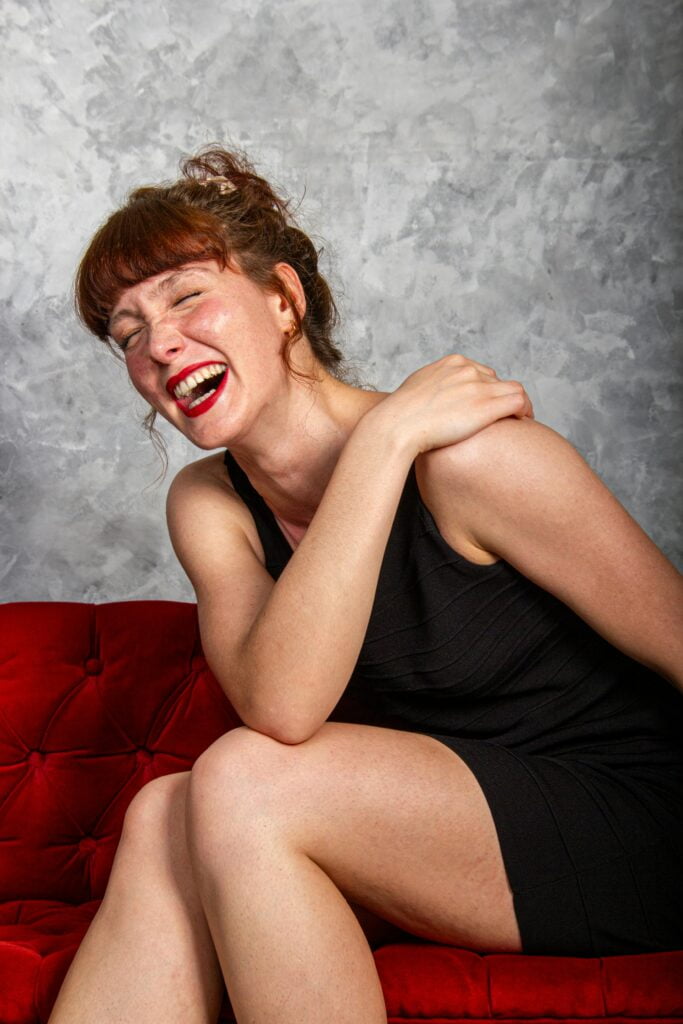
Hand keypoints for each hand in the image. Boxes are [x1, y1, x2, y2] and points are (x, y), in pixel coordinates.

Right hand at [373, 353, 532, 456]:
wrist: (397, 425)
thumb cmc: (400, 415)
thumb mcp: (416, 389)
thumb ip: (430, 388)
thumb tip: (431, 399)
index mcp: (451, 363)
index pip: (479, 371)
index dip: (485, 389)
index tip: (485, 404)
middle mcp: (468, 370)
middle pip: (496, 381)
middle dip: (499, 397)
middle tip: (503, 416)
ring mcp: (478, 386)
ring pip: (513, 389)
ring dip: (519, 404)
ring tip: (521, 419)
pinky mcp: (487, 405)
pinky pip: (519, 402)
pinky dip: (526, 410)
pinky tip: (524, 422)